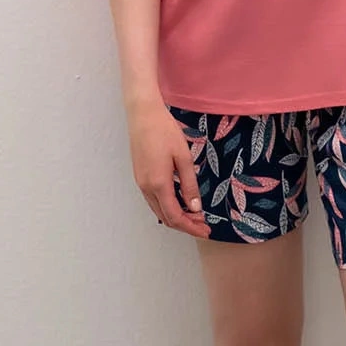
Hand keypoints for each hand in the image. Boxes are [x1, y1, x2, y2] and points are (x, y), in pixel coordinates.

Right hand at [128, 100, 210, 236]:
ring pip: (159, 210)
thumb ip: (189, 184)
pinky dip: (168, 207)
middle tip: (204, 225)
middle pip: (166, 217)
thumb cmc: (165, 132)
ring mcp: (141, 183)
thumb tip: (195, 208)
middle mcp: (147, 188)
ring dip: (176, 216)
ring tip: (195, 215)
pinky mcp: (140, 177)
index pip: (175, 216)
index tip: (206, 230)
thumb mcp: (183, 158)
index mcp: (159, 184)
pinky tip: (180, 202)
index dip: (191, 227)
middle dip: (186, 225)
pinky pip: (154, 200)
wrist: (142, 115)